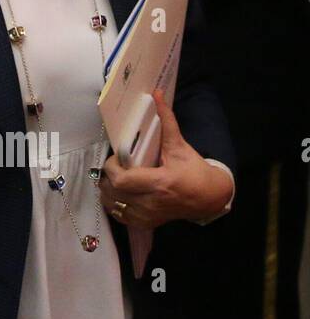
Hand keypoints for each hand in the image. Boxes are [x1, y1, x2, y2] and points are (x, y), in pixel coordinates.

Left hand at [98, 90, 232, 228]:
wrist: (209, 198)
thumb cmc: (194, 170)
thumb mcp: (180, 146)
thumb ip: (167, 121)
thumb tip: (157, 95)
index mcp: (161, 183)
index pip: (122, 180)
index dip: (112, 168)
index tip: (118, 157)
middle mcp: (152, 203)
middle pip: (113, 192)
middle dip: (108, 177)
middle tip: (114, 166)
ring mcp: (148, 216)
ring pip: (112, 205)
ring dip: (107, 190)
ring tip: (115, 177)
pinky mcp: (146, 223)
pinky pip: (119, 216)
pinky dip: (113, 203)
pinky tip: (119, 193)